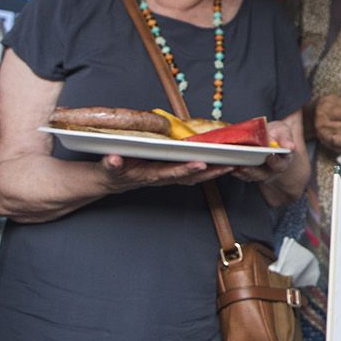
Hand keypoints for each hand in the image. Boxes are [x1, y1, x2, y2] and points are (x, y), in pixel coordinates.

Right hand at [98, 154, 230, 189]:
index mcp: (148, 175)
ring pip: (193, 176)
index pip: (170, 172)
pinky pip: (191, 174)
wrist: (108, 181)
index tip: (200, 164)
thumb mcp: (108, 168)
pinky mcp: (168, 173)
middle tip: (229, 165)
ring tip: (232, 164)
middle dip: (210, 172)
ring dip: (213, 172)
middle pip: (189, 177)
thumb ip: (111, 165)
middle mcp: (161, 177)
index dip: (185, 169)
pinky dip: (206, 170)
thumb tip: (113, 160)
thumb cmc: (111, 171)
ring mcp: (166, 176)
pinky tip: (220, 164)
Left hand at [230, 116, 299, 184]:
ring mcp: (260, 172)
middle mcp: (272, 170)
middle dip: (253, 171)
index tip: (269, 156)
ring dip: (242, 173)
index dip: (275, 162)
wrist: (268, 135)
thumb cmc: (276, 133)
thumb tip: (291, 146)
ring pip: (251, 176)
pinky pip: (242, 175)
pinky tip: (230, 166)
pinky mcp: (249, 172)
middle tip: (244, 166)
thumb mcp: (283, 130)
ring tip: (234, 166)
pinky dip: (235, 172)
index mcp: (283, 160)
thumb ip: (286, 137)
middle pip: (263, 174)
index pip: (280, 165)